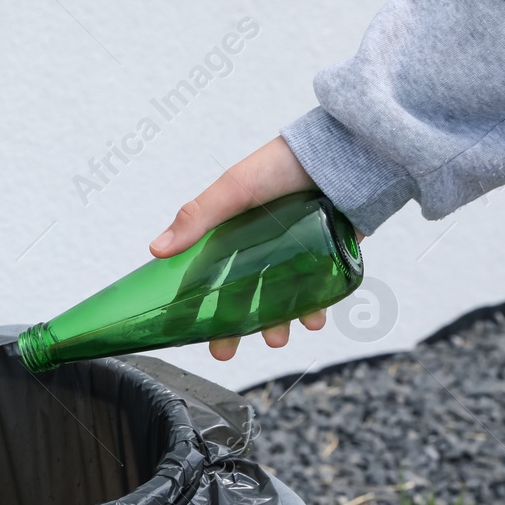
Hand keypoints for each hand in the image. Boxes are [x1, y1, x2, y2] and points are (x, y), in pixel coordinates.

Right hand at [149, 136, 326, 360]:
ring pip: (280, 299)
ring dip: (276, 323)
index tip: (189, 331)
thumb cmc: (285, 163)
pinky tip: (313, 320)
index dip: (197, 304)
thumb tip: (155, 250)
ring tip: (277, 338)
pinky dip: (314, 309)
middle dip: (234, 327)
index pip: (208, 275)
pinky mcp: (327, 256)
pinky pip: (317, 291)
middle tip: (224, 352)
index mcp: (232, 232)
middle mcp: (261, 245)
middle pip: (241, 295)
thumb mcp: (235, 188)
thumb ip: (197, 218)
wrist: (349, 153)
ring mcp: (295, 252)